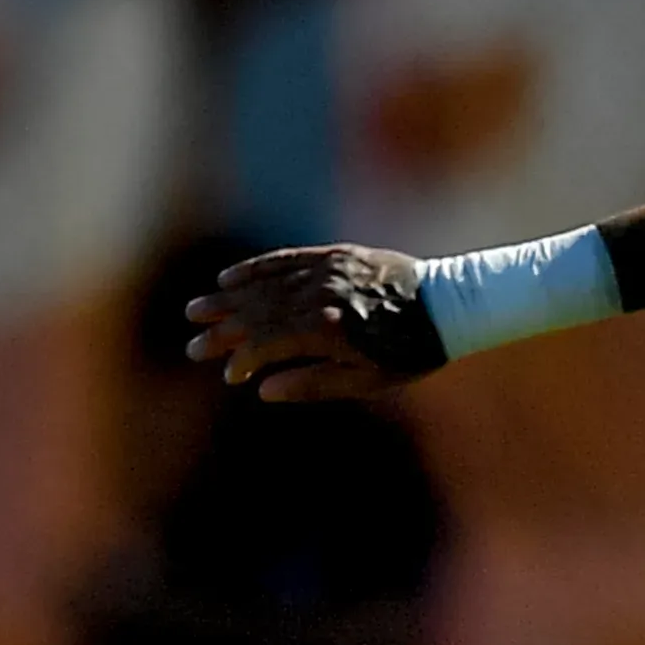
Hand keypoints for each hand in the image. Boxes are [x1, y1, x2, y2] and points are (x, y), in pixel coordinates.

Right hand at [182, 245, 446, 401]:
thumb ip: (314, 384)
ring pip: (265, 286)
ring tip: (197, 312)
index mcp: (328, 330)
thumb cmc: (411, 353)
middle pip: (258, 313)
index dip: (242, 360)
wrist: (449, 306)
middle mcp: (321, 296)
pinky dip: (255, 270)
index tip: (229, 375)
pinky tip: (229, 279)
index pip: (268, 345)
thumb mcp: (368, 381)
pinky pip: (284, 260)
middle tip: (194, 346)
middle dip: (223, 331)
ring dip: (228, 300)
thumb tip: (263, 390)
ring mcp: (326, 272)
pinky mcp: (333, 255)